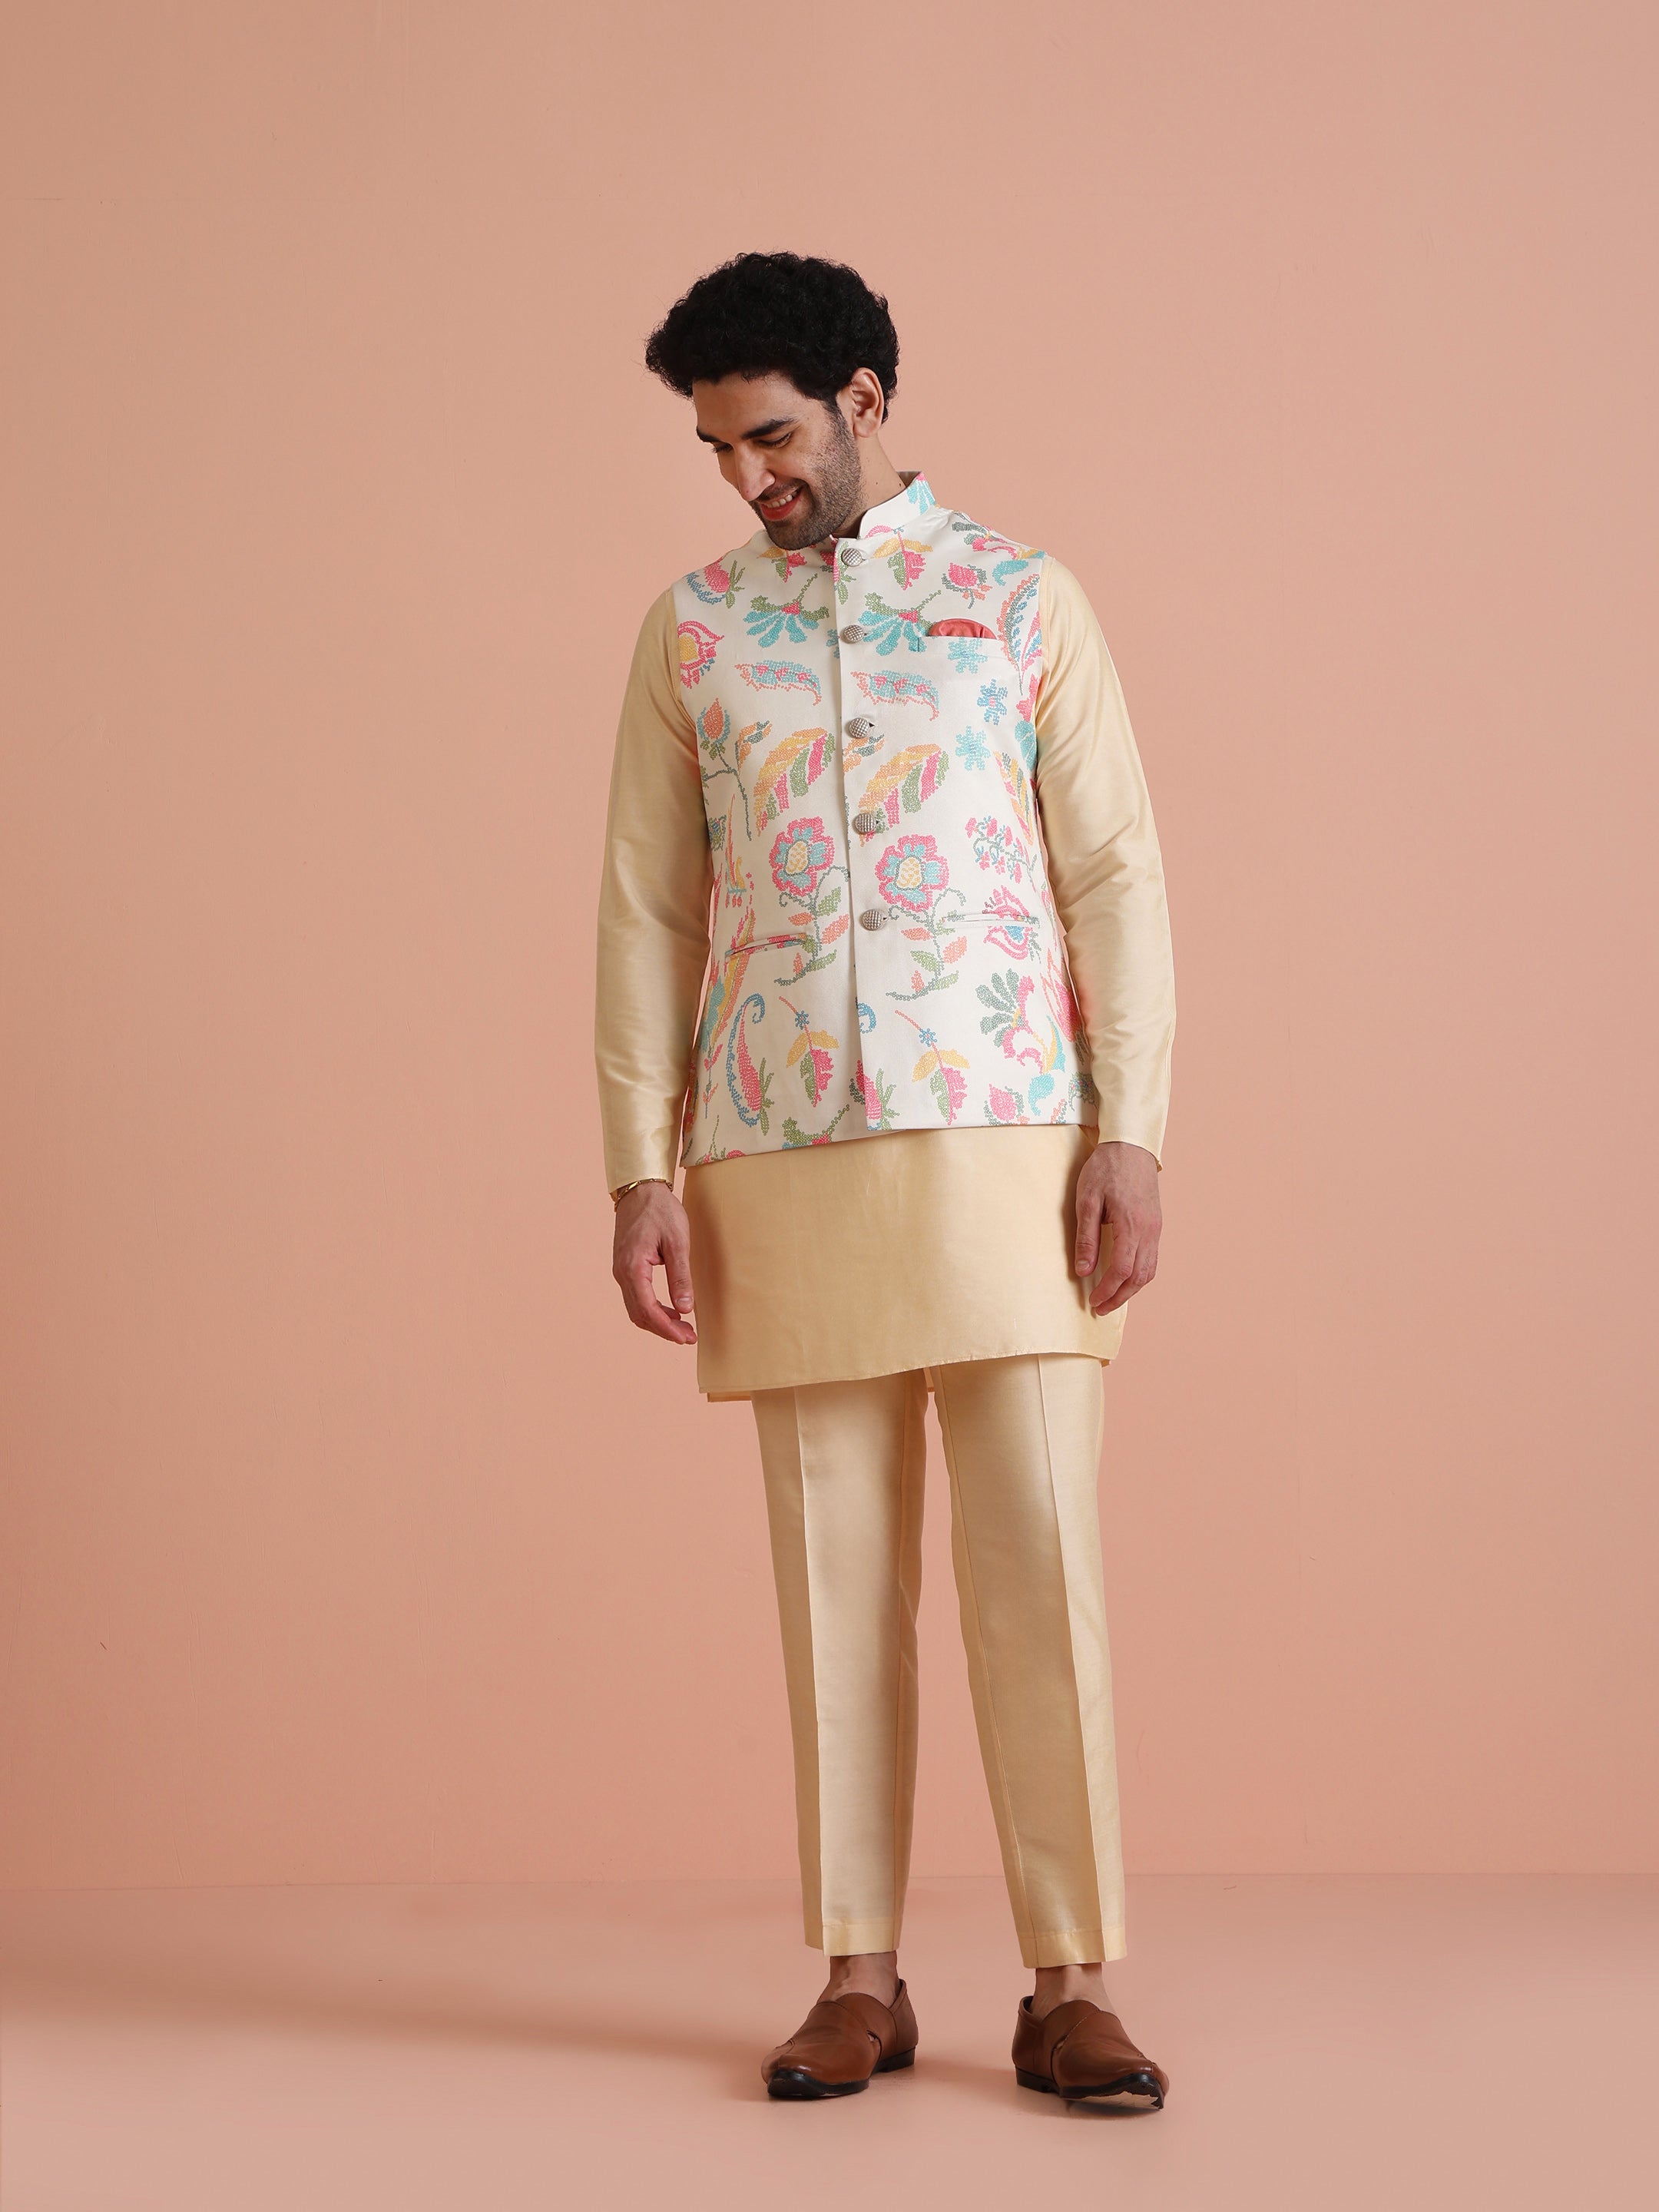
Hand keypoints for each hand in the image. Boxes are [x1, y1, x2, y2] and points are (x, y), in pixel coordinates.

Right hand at [611, 1181, 696, 1345]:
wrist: (640, 1190)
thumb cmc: (660, 1211)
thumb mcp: (678, 1242)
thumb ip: (681, 1277)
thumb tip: (686, 1309)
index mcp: (633, 1268)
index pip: (648, 1310)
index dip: (667, 1329)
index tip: (686, 1337)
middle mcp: (621, 1273)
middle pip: (639, 1314)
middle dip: (664, 1330)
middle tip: (689, 1336)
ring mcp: (620, 1271)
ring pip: (635, 1308)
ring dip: (657, 1322)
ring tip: (682, 1327)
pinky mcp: (624, 1267)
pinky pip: (635, 1297)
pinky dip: (651, 1309)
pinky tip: (670, 1310)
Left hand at [1073, 1141, 1161, 1315]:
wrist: (1131, 1146)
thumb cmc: (1105, 1169)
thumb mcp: (1087, 1201)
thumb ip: (1086, 1238)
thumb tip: (1083, 1271)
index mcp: (1132, 1225)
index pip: (1122, 1270)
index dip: (1108, 1290)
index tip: (1093, 1301)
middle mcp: (1149, 1230)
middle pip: (1139, 1277)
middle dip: (1120, 1297)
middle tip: (1101, 1308)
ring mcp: (1156, 1228)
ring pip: (1149, 1270)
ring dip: (1132, 1289)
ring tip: (1112, 1298)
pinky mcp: (1156, 1224)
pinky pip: (1152, 1258)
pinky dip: (1140, 1274)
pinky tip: (1126, 1277)